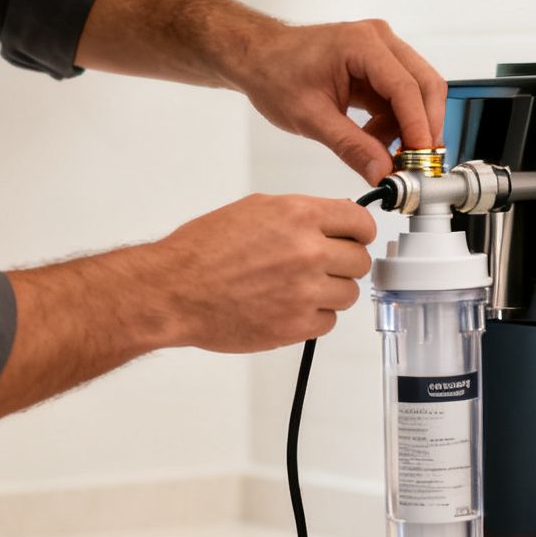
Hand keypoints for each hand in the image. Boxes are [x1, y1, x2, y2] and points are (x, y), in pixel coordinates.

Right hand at [140, 194, 376, 352]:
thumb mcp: (256, 210)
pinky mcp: (296, 326)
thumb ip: (301, 215)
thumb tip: (333, 221)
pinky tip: (288, 307)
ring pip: (348, 294)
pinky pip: (329, 322)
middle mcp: (308, 252)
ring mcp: (305, 292)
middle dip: (343, 264)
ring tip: (298, 288)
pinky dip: (314, 317)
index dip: (359, 233)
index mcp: (299, 216)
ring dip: (330, 292)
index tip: (354, 239)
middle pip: (359, 261)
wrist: (174, 291)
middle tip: (321, 267)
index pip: (361, 224)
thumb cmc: (204, 251)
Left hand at [227, 20, 447, 184]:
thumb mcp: (311, 118)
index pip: (405, 88)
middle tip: (418, 164)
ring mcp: (381, 50)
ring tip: (385, 155)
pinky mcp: (378, 65)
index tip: (421, 160)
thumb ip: (351, 147)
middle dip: (425, 128)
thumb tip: (382, 172)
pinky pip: (401, 97)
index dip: (418, 128)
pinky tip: (374, 140)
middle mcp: (378, 40)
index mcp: (361, 44)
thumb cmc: (274, 73)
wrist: (258, 58)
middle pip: (425, 85)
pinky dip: (395, 124)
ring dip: (409, 128)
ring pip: (418, 92)